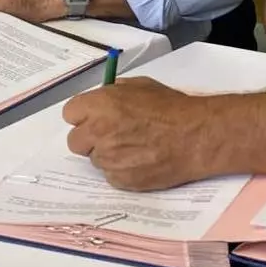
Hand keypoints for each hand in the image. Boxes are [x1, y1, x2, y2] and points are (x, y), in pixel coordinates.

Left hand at [63, 78, 211, 190]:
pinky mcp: (119, 180)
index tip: (96, 116)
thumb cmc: (172, 108)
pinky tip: (141, 160)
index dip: (84, 115)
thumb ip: (115, 92)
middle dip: (90, 137)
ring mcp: (107, 159)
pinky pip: (110, 174)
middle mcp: (98, 133)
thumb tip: (102, 99)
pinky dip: (121, 169)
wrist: (195, 136)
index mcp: (100, 105)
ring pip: (95, 159)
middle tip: (112, 134)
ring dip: (108, 154)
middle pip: (75, 140)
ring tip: (135, 146)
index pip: (70, 113)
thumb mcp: (142, 86)